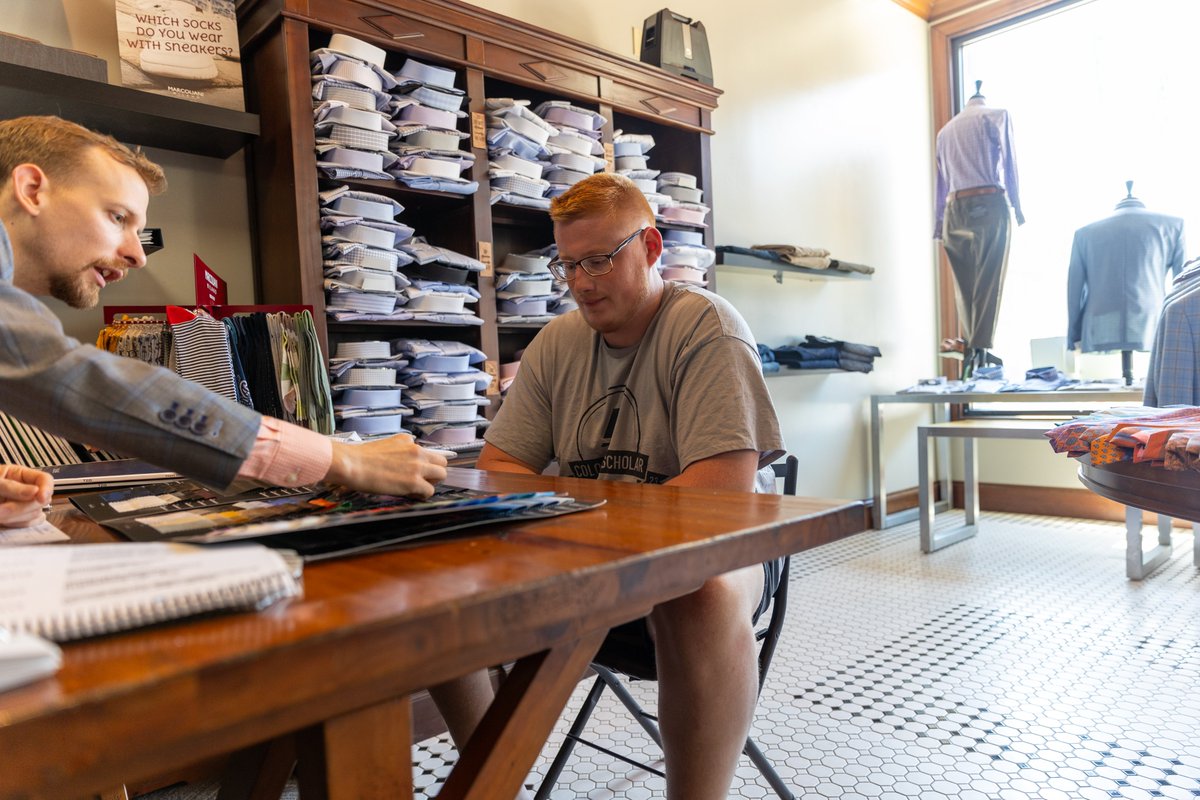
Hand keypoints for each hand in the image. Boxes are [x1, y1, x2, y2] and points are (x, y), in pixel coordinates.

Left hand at [0, 464, 52, 527]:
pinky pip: (30, 523)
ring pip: (36, 513)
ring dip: (16, 517)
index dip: (46, 488)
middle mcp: (26, 490)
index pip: (44, 479)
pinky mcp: (21, 519)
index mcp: (20, 475)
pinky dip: (18, 524)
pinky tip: (5, 521)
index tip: (40, 497)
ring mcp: (24, 505)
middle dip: (22, 507)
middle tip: (2, 510)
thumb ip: (12, 487)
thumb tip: (35, 491)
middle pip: (41, 500)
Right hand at [326, 435, 448, 497]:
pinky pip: (430, 491)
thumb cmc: (361, 457)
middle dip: (434, 472)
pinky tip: (411, 495)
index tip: (419, 471)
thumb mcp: (385, 443)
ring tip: (418, 488)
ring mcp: (417, 467)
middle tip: (422, 480)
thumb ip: (400, 447)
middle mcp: (416, 451)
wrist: (352, 464)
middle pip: (442, 462)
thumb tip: (405, 453)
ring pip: (441, 475)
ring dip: (432, 483)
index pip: (429, 452)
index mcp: (408, 442)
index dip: (426, 463)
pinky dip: (423, 495)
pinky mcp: (414, 482)